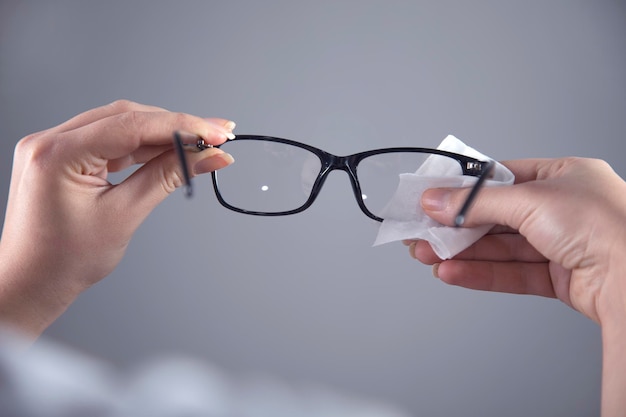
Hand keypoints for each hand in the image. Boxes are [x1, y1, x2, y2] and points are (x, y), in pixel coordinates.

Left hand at [0, 100, 234, 336]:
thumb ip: (167, 177)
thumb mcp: (124, 215)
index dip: (181, 126)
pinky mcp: (63, 155)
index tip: (217, 133)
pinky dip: (142, 146)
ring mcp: (54, 146)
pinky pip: (109, 140)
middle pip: (126, 117)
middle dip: (175, 125)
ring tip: (201, 144)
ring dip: (162, 134)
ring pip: (120, 125)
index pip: (132, 124)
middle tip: (217, 136)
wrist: (31, 283)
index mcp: (57, 154)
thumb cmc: (66, 260)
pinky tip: (170, 151)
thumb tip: (208, 157)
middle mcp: (50, 140)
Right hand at [404, 157, 625, 325]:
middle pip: (497, 216)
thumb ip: (477, 202)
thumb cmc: (605, 226)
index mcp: (564, 176)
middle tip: (422, 231)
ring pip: (501, 248)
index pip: (501, 178)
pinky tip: (452, 273)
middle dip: (457, 226)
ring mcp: (563, 245)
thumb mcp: (530, 199)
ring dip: (462, 252)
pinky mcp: (561, 278)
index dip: (464, 188)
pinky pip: (512, 273)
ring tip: (427, 254)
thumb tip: (436, 200)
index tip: (433, 196)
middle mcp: (563, 210)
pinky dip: (480, 273)